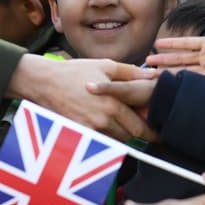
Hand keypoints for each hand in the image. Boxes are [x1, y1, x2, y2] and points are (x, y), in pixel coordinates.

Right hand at [8, 55, 154, 141]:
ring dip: (122, 131)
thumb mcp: (105, 66)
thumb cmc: (75, 72)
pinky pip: (101, 139)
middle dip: (137, 130)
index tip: (160, 133)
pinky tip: (103, 119)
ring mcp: (90, 130)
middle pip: (130, 136)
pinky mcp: (79, 133)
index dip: (152, 132)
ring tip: (119, 116)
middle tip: (140, 119)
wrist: (44, 82)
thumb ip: (131, 73)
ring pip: (116, 139)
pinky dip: (107, 133)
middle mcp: (103, 122)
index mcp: (113, 106)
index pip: (140, 128)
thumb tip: (153, 77)